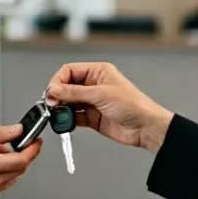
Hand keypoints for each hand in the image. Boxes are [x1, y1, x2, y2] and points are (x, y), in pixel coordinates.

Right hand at [0, 124, 38, 198]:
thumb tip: (18, 130)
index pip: (22, 161)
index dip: (32, 150)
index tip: (35, 142)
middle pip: (19, 170)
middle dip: (20, 156)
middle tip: (9, 145)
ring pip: (11, 180)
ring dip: (10, 166)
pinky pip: (0, 188)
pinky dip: (0, 177)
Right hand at [45, 62, 173, 152]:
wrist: (146, 128)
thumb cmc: (134, 105)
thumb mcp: (101, 94)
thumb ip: (75, 92)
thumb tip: (55, 89)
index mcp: (98, 72)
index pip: (69, 71)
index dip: (58, 80)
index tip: (52, 92)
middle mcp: (93, 85)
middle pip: (66, 86)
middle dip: (57, 95)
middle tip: (51, 103)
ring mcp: (92, 102)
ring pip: (68, 102)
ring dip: (61, 108)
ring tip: (57, 113)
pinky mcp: (91, 117)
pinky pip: (73, 116)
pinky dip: (67, 119)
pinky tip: (65, 121)